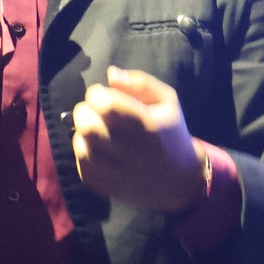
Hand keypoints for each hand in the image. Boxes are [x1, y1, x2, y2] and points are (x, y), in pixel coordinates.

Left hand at [72, 66, 205, 213]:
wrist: (182, 180)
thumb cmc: (171, 133)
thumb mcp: (167, 101)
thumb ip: (140, 83)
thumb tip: (111, 74)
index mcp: (150, 126)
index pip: (108, 106)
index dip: (96, 94)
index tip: (100, 94)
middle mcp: (135, 152)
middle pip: (90, 127)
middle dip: (84, 112)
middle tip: (92, 111)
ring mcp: (122, 174)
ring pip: (83, 148)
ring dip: (82, 133)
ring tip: (93, 129)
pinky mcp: (111, 189)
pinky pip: (84, 169)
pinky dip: (83, 154)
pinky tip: (94, 148)